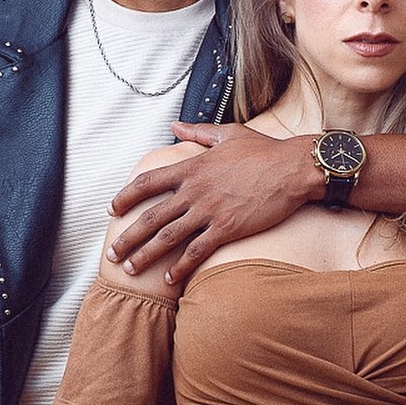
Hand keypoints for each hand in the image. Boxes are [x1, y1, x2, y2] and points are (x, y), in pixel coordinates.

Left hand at [107, 123, 315, 281]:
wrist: (293, 168)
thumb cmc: (264, 151)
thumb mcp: (228, 134)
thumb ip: (197, 132)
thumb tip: (175, 125)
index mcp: (192, 167)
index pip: (147, 183)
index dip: (126, 196)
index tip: (113, 209)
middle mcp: (195, 190)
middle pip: (151, 217)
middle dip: (128, 237)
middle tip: (112, 253)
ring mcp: (209, 211)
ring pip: (168, 237)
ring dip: (145, 255)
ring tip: (130, 269)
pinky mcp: (227, 228)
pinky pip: (197, 251)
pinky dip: (181, 267)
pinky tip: (170, 279)